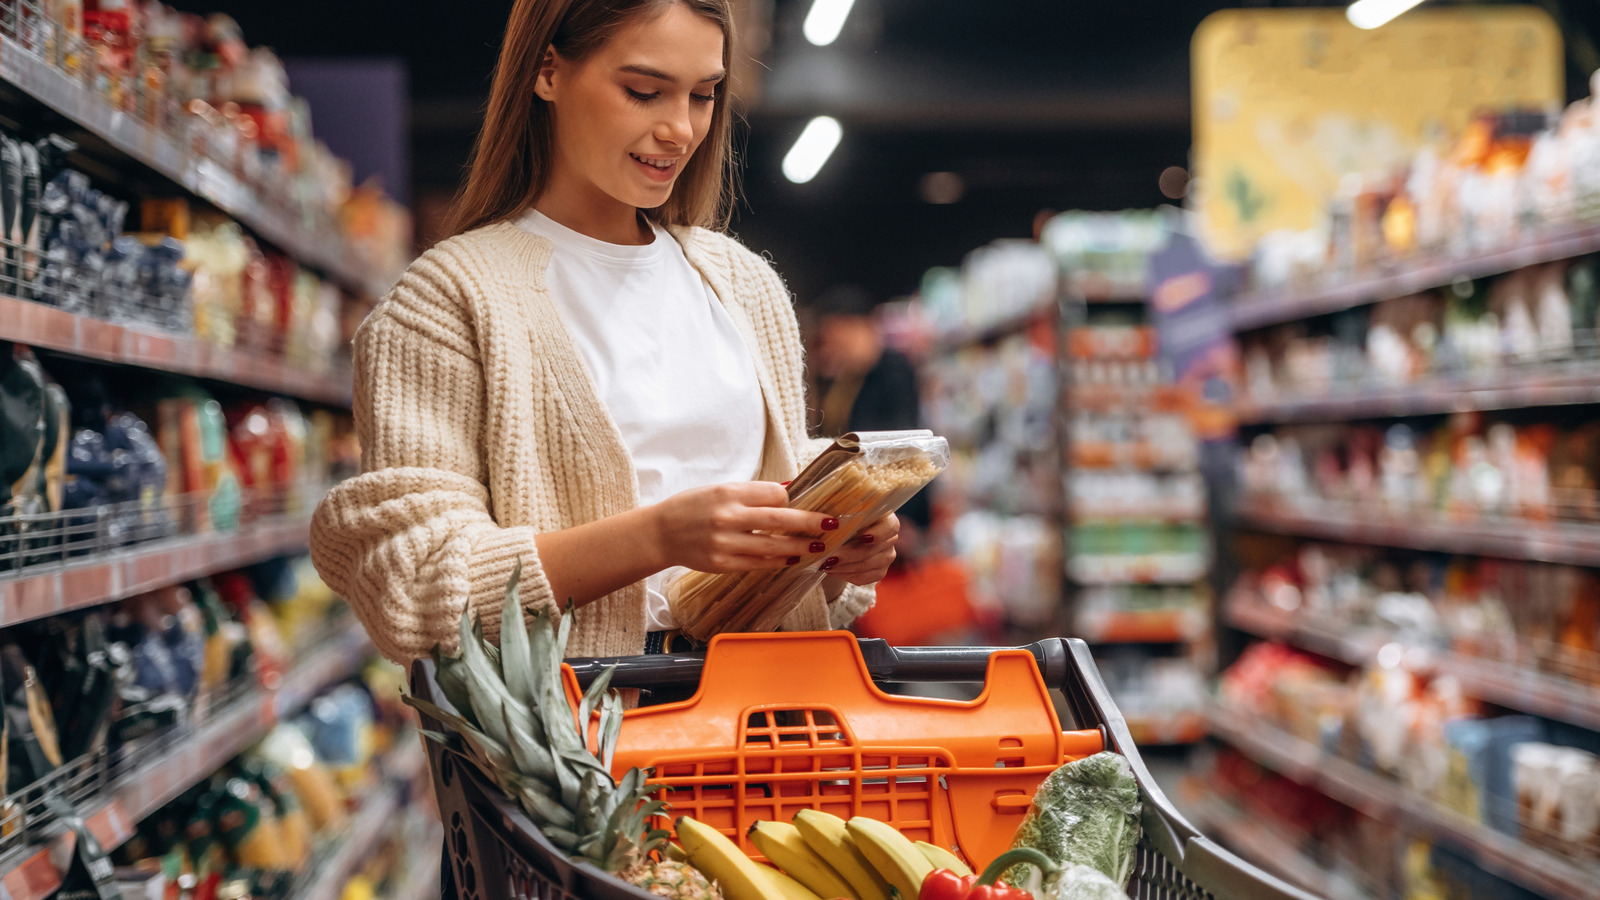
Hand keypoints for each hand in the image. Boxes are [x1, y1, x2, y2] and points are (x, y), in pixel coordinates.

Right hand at [650, 482, 832, 573]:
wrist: (661, 533)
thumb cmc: (692, 507)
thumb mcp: (719, 490)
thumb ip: (752, 493)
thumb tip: (787, 494)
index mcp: (728, 493)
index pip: (773, 494)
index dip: (790, 499)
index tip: (799, 504)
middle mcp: (727, 517)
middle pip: (779, 520)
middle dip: (809, 522)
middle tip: (831, 524)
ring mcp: (725, 543)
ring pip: (772, 546)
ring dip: (799, 546)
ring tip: (817, 545)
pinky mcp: (722, 564)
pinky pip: (758, 563)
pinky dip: (778, 561)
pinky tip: (792, 559)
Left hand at [818, 513, 898, 584]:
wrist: (836, 534)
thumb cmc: (836, 517)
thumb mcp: (835, 511)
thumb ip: (834, 514)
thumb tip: (828, 523)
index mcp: (884, 516)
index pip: (891, 525)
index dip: (879, 533)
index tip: (863, 538)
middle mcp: (889, 536)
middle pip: (876, 549)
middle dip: (850, 554)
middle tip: (830, 557)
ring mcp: (886, 555)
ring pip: (869, 565)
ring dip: (845, 567)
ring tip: (826, 564)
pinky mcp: (879, 571)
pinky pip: (865, 578)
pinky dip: (847, 575)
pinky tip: (833, 570)